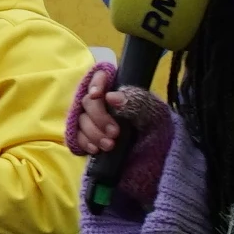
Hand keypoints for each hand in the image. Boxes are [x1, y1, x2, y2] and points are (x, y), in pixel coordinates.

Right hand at [66, 63, 174, 208]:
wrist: (156, 157)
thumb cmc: (156, 129)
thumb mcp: (153, 113)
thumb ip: (136, 102)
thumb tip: (111, 97)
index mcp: (118, 90)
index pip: (100, 76)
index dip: (96, 82)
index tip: (98, 95)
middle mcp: (102, 102)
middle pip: (88, 101)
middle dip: (99, 116)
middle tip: (114, 132)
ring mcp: (92, 119)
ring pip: (81, 119)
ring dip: (93, 132)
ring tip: (109, 145)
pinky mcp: (87, 136)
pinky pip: (77, 135)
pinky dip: (85, 142)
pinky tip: (96, 149)